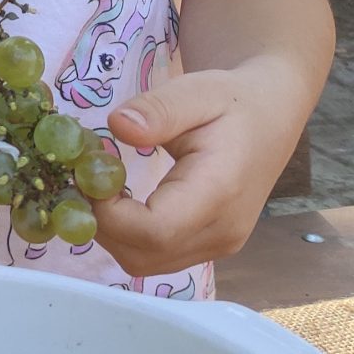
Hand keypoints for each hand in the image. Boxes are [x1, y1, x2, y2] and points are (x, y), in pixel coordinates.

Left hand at [89, 64, 310, 277]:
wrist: (271, 118)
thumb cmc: (234, 101)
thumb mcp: (197, 90)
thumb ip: (159, 109)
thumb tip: (117, 125)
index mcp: (220, 192)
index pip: (155, 230)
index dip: (108, 212)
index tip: (86, 173)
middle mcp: (222, 231)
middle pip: (143, 255)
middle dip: (99, 222)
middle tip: (82, 178)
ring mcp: (219, 245)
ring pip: (144, 263)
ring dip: (110, 231)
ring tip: (101, 185)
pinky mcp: (209, 247)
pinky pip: (156, 257)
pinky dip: (127, 235)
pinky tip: (121, 198)